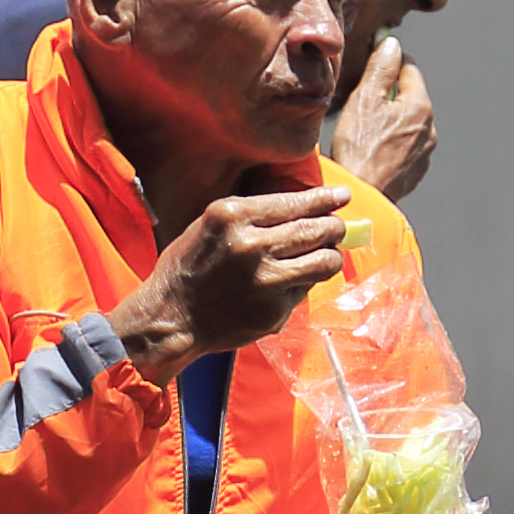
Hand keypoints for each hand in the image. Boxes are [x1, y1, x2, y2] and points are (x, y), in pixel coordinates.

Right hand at [110, 184, 351, 367]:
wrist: (172, 317)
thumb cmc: (189, 267)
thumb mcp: (211, 225)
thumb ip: (253, 216)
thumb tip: (304, 210)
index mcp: (232, 216)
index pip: (293, 203)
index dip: (324, 199)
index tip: (341, 196)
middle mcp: (252, 246)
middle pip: (316, 230)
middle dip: (334, 228)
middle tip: (337, 228)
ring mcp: (266, 281)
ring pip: (324, 262)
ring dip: (330, 256)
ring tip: (325, 255)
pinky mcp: (274, 311)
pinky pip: (304, 291)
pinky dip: (302, 285)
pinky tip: (285, 285)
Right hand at [335, 42, 434, 199]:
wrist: (360, 196)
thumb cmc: (358, 149)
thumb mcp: (364, 99)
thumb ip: (381, 67)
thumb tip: (391, 43)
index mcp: (420, 106)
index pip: (409, 67)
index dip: (387, 65)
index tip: (370, 70)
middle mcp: (430, 128)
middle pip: (410, 96)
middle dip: (388, 95)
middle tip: (361, 106)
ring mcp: (425, 152)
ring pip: (408, 122)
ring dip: (391, 120)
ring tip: (365, 132)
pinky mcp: (417, 170)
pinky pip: (406, 145)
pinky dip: (392, 142)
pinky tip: (373, 150)